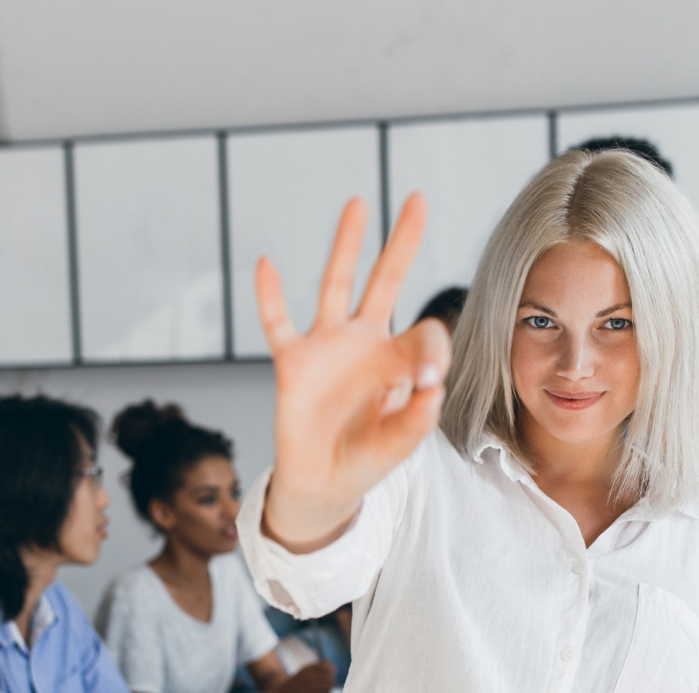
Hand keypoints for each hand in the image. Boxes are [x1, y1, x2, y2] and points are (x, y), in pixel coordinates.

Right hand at [258, 194, 451, 551]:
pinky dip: (270, 296)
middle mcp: (365, 344)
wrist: (322, 484)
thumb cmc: (365, 461)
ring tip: (359, 203)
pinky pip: (277, 323)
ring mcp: (328, 348)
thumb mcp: (397, 448)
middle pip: (385, 281)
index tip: (427, 384)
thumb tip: (432, 388)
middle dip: (402, 242)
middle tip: (419, 200)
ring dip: (347, 245)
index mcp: (399, 363)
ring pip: (336, 284)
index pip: (424, 337)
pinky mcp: (293, 362)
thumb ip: (415, 421)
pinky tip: (267, 264)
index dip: (432, 354)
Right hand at [270, 661, 334, 692]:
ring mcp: (311, 687)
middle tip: (325, 686)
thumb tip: (333, 669)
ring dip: (328, 689)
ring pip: (330, 685)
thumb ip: (315, 672)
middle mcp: (310, 676)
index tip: (329, 675)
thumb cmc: (290, 689)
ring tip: (320, 692)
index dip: (331, 670)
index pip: (328, 665)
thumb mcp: (301, 675)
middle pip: (331, 675)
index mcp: (307, 669)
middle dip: (331, 680)